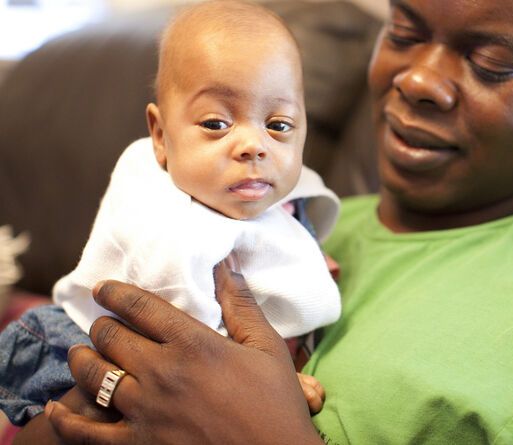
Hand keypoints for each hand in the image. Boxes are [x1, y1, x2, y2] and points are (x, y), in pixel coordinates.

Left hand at [46, 259, 321, 444]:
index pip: (140, 307)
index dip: (116, 293)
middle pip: (111, 337)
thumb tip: (226, 264)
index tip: (104, 288)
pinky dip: (66, 419)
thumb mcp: (267, 347)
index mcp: (194, 343)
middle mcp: (163, 372)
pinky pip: (86, 431)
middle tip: (103, 324)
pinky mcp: (138, 444)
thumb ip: (241, 304)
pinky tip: (57, 408)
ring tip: (81, 353)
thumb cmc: (277, 403)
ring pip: (93, 375)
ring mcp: (145, 410)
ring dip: (82, 359)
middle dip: (102, 325)